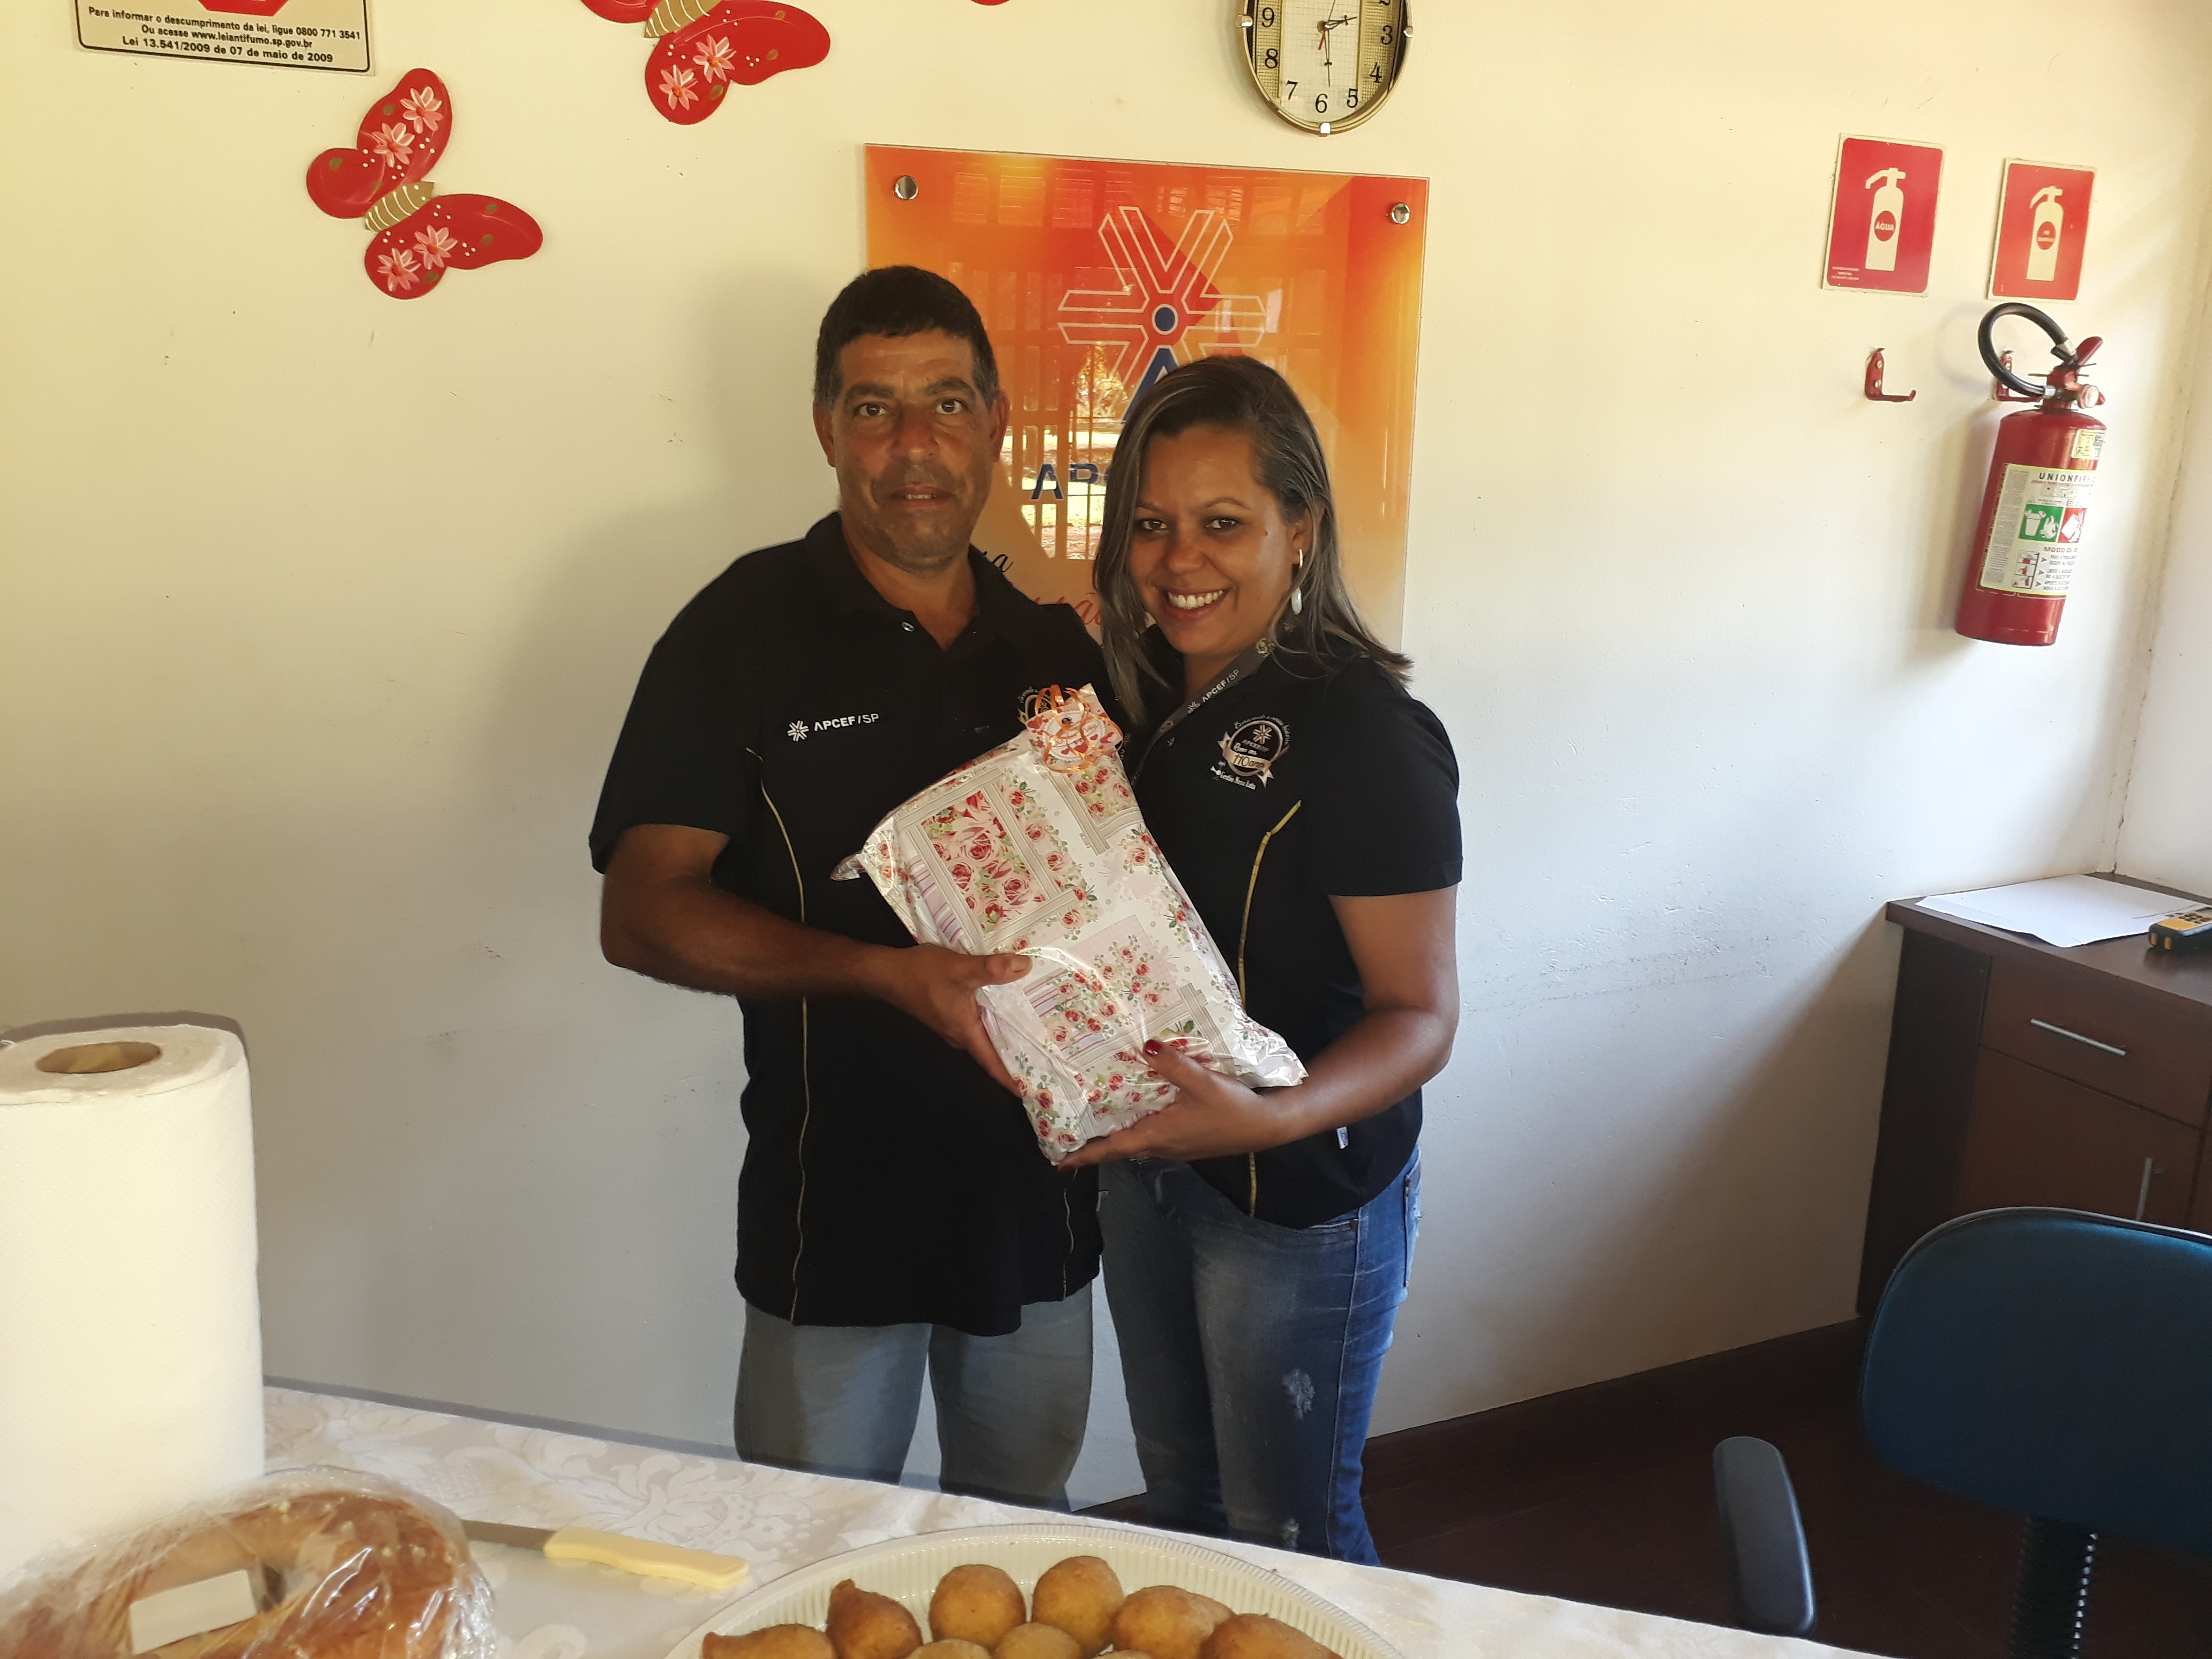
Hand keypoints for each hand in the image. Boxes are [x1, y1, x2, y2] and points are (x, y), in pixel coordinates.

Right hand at [867, 944, 1028, 1093]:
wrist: (886, 972)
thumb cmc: (920, 975)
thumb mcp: (960, 969)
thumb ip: (992, 969)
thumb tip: (1025, 967)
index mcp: (965, 1033)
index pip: (993, 1064)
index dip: (1013, 1078)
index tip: (1034, 1090)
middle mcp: (959, 1034)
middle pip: (992, 1052)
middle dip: (1016, 1056)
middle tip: (1045, 1058)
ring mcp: (951, 1024)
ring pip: (984, 1036)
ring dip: (1005, 1036)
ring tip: (1035, 1032)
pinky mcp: (947, 1013)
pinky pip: (976, 1022)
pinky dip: (993, 1019)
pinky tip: (1006, 1005)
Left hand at [1058, 1040, 1301, 1168]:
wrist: (1267, 1125)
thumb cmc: (1233, 1108)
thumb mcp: (1203, 1082)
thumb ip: (1173, 1064)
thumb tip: (1145, 1047)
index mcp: (1157, 1135)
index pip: (1111, 1149)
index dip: (1084, 1155)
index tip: (1058, 1161)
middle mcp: (1161, 1147)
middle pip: (1119, 1150)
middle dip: (1094, 1146)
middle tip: (1068, 1137)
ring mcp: (1175, 1147)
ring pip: (1135, 1145)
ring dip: (1114, 1139)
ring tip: (1094, 1125)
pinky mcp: (1186, 1142)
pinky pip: (1152, 1139)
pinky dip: (1135, 1132)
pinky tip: (1137, 1114)